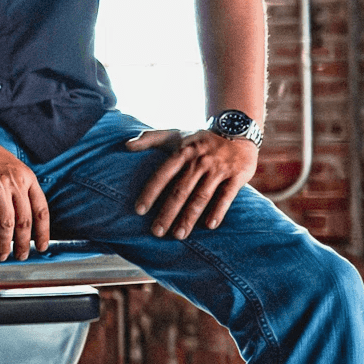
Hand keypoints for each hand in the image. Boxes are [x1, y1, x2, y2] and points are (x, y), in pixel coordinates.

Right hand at [0, 128, 49, 260]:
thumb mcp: (11, 165)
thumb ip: (19, 186)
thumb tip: (21, 214)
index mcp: (27, 176)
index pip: (41, 210)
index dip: (43, 232)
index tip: (42, 247)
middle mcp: (16, 182)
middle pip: (25, 222)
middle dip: (23, 245)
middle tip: (20, 257)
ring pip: (6, 225)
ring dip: (4, 245)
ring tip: (1, 255)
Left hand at [127, 128, 258, 238]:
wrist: (237, 129)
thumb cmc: (200, 138)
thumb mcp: (175, 134)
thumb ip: (150, 139)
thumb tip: (126, 145)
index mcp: (182, 152)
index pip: (163, 175)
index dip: (150, 192)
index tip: (139, 210)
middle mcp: (199, 161)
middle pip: (180, 190)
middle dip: (168, 212)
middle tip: (157, 232)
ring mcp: (218, 169)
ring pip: (201, 196)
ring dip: (189, 217)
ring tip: (178, 235)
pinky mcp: (236, 175)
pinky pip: (226, 195)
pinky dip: (218, 210)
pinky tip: (210, 225)